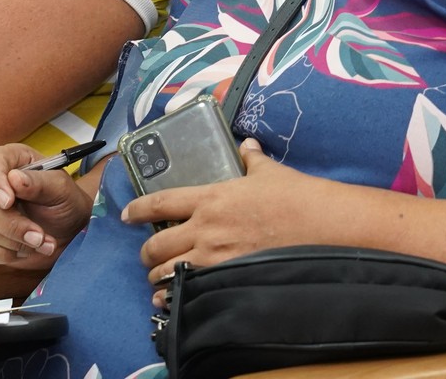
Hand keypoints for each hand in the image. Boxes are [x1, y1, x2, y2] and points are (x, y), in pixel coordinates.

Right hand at [0, 143, 95, 267]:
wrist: (69, 232)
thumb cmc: (66, 203)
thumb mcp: (61, 189)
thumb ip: (39, 182)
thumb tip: (13, 179)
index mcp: (11, 161)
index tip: (8, 202)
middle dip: (13, 225)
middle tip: (40, 236)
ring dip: (15, 242)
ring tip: (43, 242)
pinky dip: (6, 254)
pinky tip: (27, 250)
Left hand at [125, 141, 340, 288]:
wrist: (319, 226)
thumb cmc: (294, 196)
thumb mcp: (269, 171)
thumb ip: (251, 158)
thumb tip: (247, 145)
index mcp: (210, 197)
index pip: (160, 203)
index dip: (137, 210)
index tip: (126, 216)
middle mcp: (204, 229)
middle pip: (156, 245)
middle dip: (146, 253)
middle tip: (147, 255)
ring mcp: (213, 258)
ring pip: (167, 272)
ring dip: (158, 276)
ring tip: (158, 279)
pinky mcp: (226, 280)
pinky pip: (187, 293)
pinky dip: (174, 298)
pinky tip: (171, 300)